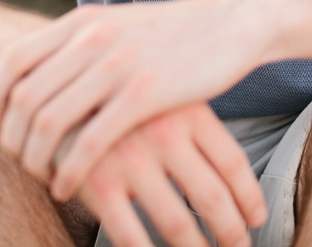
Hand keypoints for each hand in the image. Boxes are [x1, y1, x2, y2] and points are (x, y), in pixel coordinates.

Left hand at [0, 0, 261, 199]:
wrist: (232, 23)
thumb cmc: (175, 32)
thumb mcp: (118, 23)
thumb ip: (81, 41)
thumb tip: (44, 69)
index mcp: (81, 21)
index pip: (9, 62)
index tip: (4, 126)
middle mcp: (90, 39)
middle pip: (21, 100)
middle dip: (11, 139)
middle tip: (22, 161)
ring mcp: (115, 66)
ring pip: (46, 124)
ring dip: (35, 160)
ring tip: (43, 177)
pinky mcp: (143, 95)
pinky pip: (86, 144)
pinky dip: (68, 172)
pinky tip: (68, 186)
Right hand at [76, 102, 266, 246]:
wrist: (55, 81)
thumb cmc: (120, 93)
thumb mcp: (164, 93)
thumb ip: (193, 124)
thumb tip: (229, 168)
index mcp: (189, 111)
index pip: (233, 163)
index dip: (249, 197)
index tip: (256, 220)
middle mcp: (166, 134)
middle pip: (213, 197)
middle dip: (231, 231)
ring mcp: (132, 160)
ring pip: (178, 222)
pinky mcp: (97, 183)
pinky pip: (130, 235)